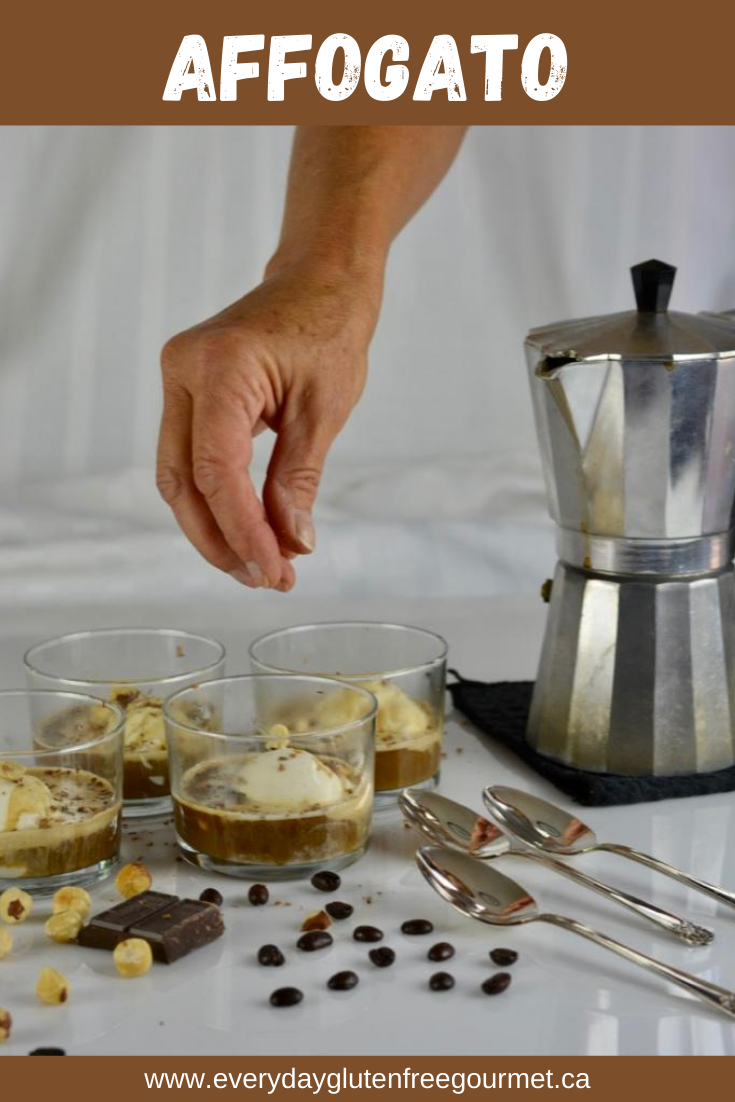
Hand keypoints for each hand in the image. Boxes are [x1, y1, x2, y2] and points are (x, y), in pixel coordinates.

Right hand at [156, 263, 378, 590]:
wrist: (319, 282)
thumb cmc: (329, 329)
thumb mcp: (324, 410)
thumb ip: (298, 479)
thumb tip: (291, 544)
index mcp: (222, 366)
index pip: (218, 470)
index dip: (242, 530)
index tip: (273, 571)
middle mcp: (184, 370)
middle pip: (183, 479)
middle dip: (219, 538)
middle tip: (265, 578)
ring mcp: (178, 379)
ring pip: (179, 475)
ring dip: (213, 526)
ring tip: (259, 564)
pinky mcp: (186, 392)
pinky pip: (189, 457)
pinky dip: (215, 499)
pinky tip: (247, 529)